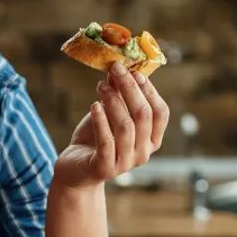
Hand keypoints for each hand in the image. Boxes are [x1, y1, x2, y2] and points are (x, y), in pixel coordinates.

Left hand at [54, 61, 169, 190]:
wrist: (76, 168)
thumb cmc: (96, 139)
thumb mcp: (109, 114)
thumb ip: (118, 95)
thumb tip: (121, 68)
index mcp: (152, 140)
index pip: (160, 113)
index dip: (149, 91)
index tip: (135, 72)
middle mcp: (143, 153)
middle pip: (143, 116)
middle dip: (130, 89)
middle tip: (116, 69)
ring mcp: (125, 163)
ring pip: (126, 127)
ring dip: (114, 102)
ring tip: (101, 86)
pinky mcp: (105, 168)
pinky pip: (106, 141)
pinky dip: (101, 121)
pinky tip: (94, 105)